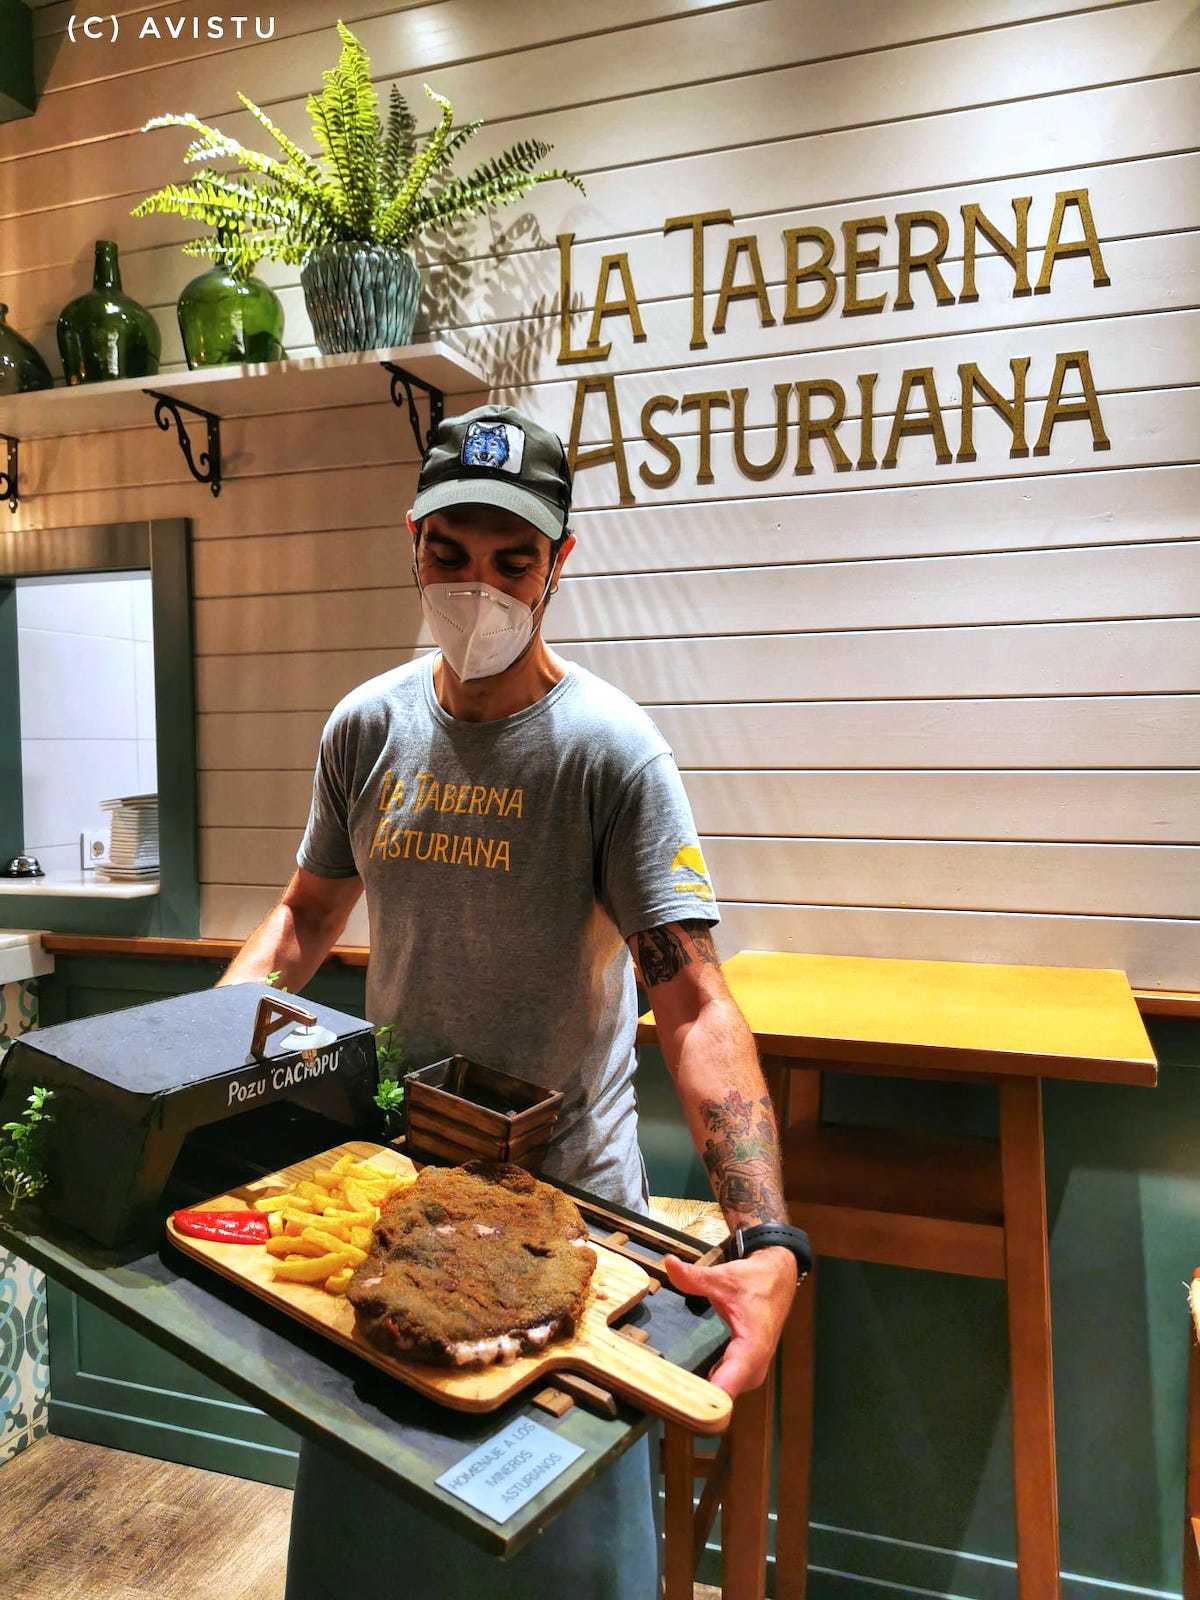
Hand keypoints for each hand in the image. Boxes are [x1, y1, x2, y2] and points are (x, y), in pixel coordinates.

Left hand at [662, 1245, 797, 1396]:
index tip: (680, 1410)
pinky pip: (728, 1387)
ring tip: (668, 1399)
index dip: (705, 1402)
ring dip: (703, 1399)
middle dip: (697, 1402)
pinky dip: (710, 1390)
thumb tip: (668, 1263)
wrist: (779, 1278)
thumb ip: (694, 1276)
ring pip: (726, 1395)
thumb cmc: (754, 1280)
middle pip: (724, 1397)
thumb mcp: (722, 1277)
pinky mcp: (749, 1369)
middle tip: (663, 1402)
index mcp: (752, 1347)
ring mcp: (754, 1371)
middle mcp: (755, 1366)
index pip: (728, 1386)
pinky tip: (687, 1389)